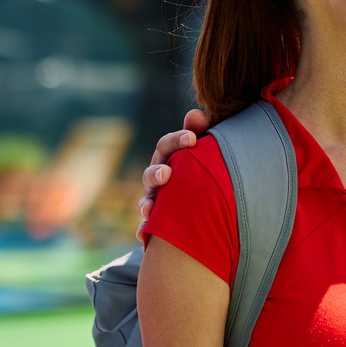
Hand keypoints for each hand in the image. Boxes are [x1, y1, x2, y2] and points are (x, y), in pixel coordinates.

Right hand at [135, 109, 211, 231]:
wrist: (202, 207)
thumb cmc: (200, 171)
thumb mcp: (201, 151)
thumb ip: (198, 131)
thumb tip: (196, 113)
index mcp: (168, 159)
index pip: (166, 146)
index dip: (176, 141)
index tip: (193, 139)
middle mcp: (157, 180)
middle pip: (151, 174)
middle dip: (156, 174)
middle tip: (167, 174)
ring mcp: (154, 202)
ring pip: (145, 202)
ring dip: (146, 204)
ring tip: (150, 208)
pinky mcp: (155, 225)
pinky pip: (145, 229)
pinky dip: (143, 230)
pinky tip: (145, 233)